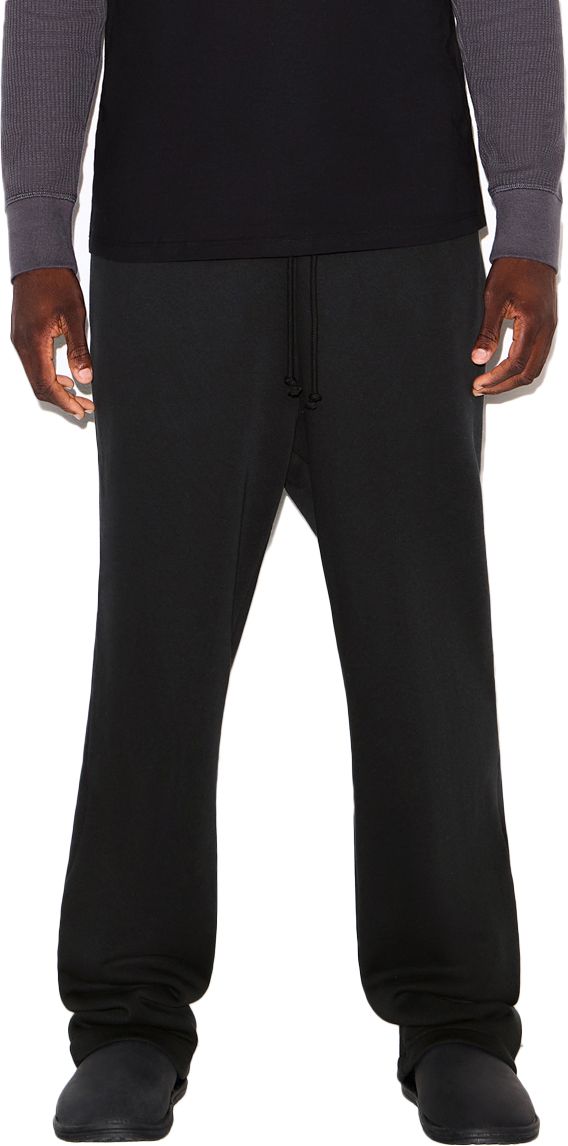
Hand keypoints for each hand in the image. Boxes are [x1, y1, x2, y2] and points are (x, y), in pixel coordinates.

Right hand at [10, 266, 94, 419]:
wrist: (38, 260)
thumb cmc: (55, 283)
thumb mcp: (74, 317)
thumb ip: (79, 351)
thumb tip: (85, 378)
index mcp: (33, 342)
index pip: (46, 384)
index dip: (64, 402)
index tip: (81, 410)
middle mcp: (22, 344)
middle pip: (39, 386)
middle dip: (63, 400)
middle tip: (85, 407)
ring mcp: (20, 341)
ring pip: (36, 377)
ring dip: (57, 389)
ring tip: (79, 396)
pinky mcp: (22, 336)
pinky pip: (34, 365)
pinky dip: (49, 376)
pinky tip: (65, 377)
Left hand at [471, 257, 557, 395]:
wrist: (531, 251)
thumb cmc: (514, 269)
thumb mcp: (493, 299)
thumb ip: (487, 332)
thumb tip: (478, 358)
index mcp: (533, 324)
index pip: (515, 364)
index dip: (496, 379)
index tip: (478, 384)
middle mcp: (546, 330)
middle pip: (528, 373)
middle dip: (503, 385)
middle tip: (481, 388)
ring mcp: (549, 330)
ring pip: (535, 367)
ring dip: (513, 379)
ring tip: (490, 382)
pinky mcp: (547, 328)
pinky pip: (538, 357)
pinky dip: (522, 368)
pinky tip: (505, 369)